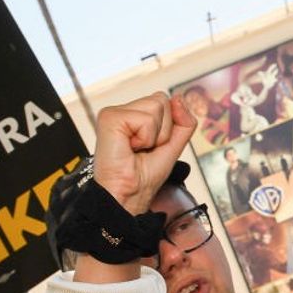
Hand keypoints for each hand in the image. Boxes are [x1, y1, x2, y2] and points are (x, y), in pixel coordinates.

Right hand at [92, 93, 196, 213]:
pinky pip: (146, 118)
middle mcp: (123, 111)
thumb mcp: (172, 145)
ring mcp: (114, 113)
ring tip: (137, 149)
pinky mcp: (109, 117)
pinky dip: (145, 138)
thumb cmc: (144, 177)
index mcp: (134, 116)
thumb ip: (183, 122)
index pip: (164, 101)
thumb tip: (179, 98)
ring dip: (155, 135)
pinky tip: (130, 148)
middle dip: (163, 129)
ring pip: (157, 105)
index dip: (168, 127)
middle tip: (144, 149)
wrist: (129, 195)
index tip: (151, 147)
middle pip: (161, 99)